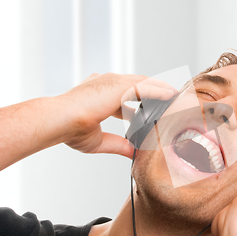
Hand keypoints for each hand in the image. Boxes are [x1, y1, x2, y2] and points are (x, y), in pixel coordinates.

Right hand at [60, 73, 176, 158]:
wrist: (59, 121)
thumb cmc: (70, 129)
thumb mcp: (100, 140)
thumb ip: (119, 145)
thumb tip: (134, 153)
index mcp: (101, 94)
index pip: (127, 94)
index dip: (142, 102)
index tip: (154, 109)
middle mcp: (107, 84)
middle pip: (139, 85)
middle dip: (156, 93)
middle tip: (172, 100)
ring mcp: (113, 81)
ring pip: (145, 83)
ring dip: (162, 90)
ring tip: (177, 97)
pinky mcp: (119, 85)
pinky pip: (146, 86)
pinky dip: (160, 90)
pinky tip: (172, 94)